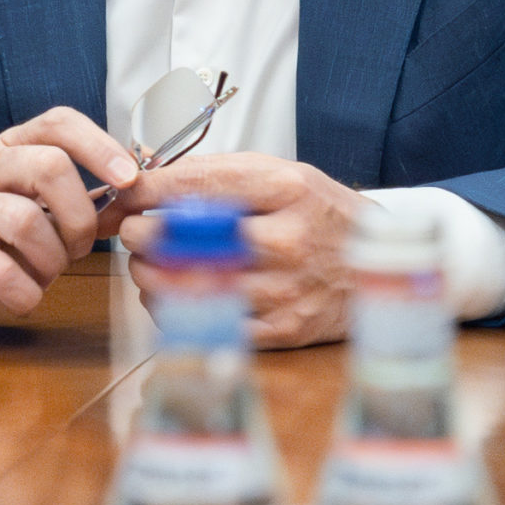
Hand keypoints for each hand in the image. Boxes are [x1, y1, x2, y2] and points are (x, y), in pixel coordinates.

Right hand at [0, 107, 138, 324]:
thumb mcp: (32, 211)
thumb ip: (78, 204)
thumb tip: (135, 201)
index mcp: (9, 150)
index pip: (57, 123)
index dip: (99, 144)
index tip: (129, 179)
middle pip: (48, 166)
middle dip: (79, 216)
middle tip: (77, 248)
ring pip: (25, 220)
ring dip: (51, 260)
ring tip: (45, 276)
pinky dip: (24, 291)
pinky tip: (23, 297)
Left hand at [117, 153, 372, 347]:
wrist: (377, 265)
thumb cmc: (317, 214)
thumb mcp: (280, 175)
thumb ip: (218, 175)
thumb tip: (148, 182)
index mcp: (286, 190)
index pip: (198, 185)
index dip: (148, 191)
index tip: (127, 194)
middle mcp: (287, 239)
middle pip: (188, 240)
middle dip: (143, 236)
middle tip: (134, 233)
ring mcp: (285, 289)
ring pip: (190, 287)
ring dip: (152, 277)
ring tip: (148, 264)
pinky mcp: (282, 329)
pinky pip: (209, 324)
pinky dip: (178, 310)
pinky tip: (174, 295)